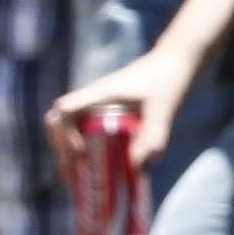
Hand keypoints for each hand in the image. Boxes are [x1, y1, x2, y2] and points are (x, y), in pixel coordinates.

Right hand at [49, 38, 199, 179]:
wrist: (175, 60)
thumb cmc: (167, 79)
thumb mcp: (163, 110)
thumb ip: (153, 137)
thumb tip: (135, 168)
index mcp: (100, 94)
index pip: (63, 109)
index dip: (64, 133)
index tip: (81, 151)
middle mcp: (93, 98)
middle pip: (58, 120)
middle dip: (60, 147)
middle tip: (70, 173)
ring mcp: (98, 102)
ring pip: (68, 124)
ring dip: (67, 147)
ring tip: (74, 174)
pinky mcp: (107, 107)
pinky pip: (84, 125)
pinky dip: (83, 144)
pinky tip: (94, 163)